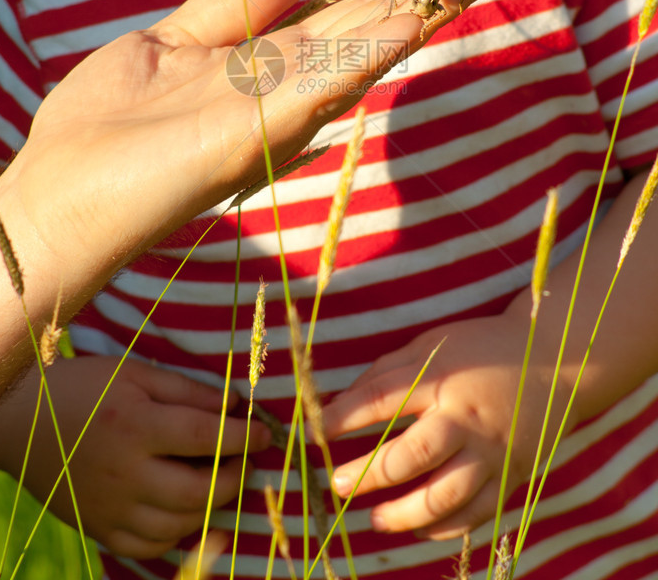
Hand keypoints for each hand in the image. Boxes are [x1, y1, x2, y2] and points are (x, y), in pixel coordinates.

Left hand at [0, 0, 524, 397]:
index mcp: (268, 64)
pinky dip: (364, 52)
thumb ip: (236, 1)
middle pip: (374, 26)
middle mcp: (284, 89)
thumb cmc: (107, 129)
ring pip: (362, 50)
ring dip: (424, 8)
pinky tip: (409, 20)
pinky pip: (316, 86)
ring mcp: (273, 113)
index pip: (352, 11)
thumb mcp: (168, 40)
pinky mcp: (249, 135)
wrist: (58, 198)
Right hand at [0, 356, 269, 558]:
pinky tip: (189, 512)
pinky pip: (147, 546)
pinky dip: (177, 534)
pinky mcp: (99, 528)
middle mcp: (125, 473)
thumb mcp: (136, 373)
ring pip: (177, 525)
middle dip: (234, 476)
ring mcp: (110, 507)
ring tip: (223, 482)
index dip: (243, 436)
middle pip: (197, 490)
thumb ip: (187, 390)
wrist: (22, 421)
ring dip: (211, 507)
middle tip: (248, 460)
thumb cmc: (85, 386)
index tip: (265, 433)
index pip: (205, 436)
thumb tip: (234, 404)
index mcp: (136, 425)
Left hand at [322, 313, 567, 539]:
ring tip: (375, 520)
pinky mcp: (510, 477)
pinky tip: (418, 527)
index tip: (313, 432)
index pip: (381, 399)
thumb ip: (389, 370)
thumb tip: (340, 400)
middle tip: (338, 484)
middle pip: (411, 454)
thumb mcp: (434, 343)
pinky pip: (475, 514)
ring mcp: (490, 453)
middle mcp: (465, 419)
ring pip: (444, 495)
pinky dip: (444, 527)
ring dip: (404, 514)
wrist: (556, 364)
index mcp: (442, 378)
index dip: (342, 417)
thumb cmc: (483, 348)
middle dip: (370, 473)